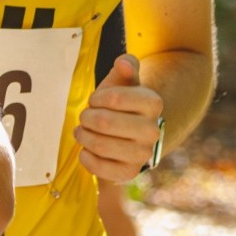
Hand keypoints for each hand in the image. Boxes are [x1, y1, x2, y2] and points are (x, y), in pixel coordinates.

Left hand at [75, 54, 164, 183]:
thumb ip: (125, 67)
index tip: (96, 100)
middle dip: (87, 118)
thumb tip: (123, 62)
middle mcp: (153, 130)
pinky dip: (85, 157)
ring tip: (82, 131)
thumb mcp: (122, 82)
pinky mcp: (129, 173)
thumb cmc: (120, 103)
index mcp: (153, 103)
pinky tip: (86, 149)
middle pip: (104, 122)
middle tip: (85, 117)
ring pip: (99, 145)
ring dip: (83, 136)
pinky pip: (98, 167)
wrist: (126, 135)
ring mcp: (142, 154)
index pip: (114, 98)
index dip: (97, 98)